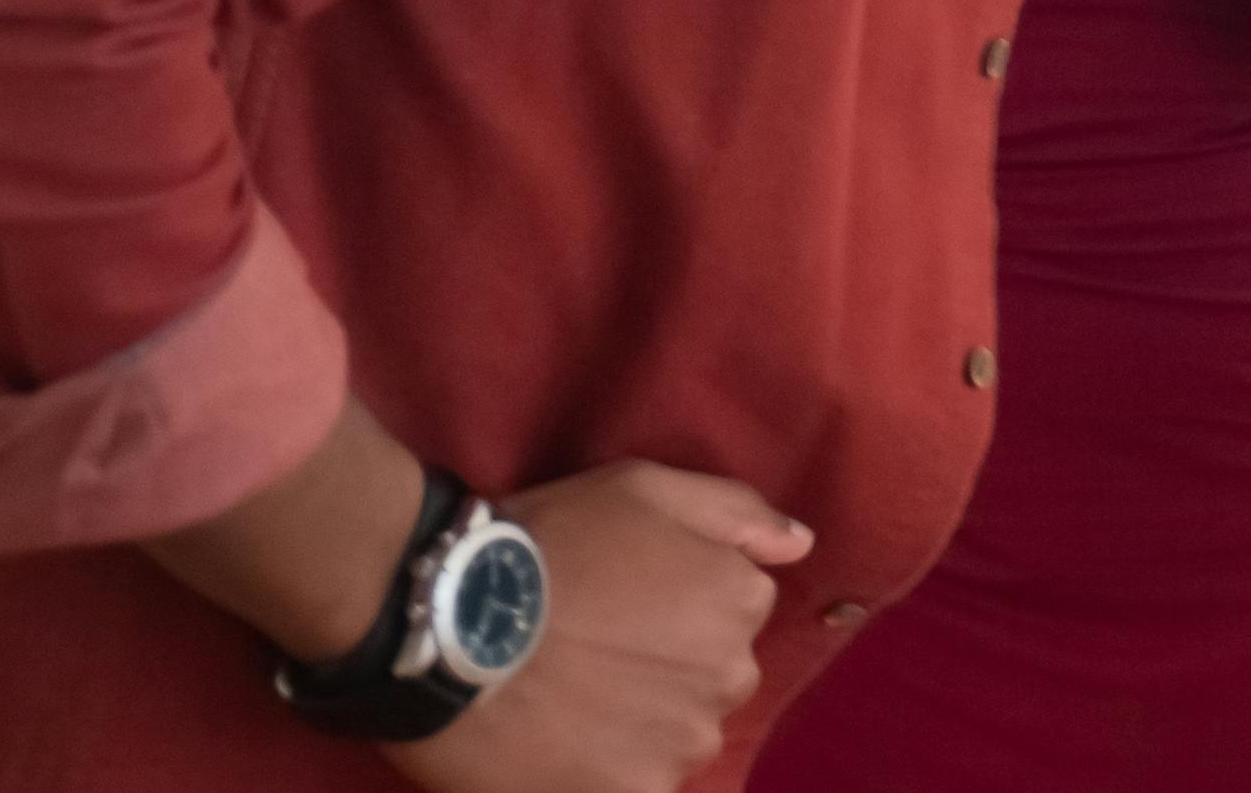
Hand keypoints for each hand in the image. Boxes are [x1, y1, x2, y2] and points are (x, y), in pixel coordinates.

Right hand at [386, 464, 807, 792]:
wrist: (451, 625)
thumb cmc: (548, 544)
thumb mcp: (647, 488)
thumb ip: (736, 513)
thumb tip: (799, 544)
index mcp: (740, 600)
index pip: (732, 615)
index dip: (672, 612)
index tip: (618, 608)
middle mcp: (730, 674)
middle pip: (709, 682)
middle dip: (663, 674)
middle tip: (589, 658)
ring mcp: (683, 740)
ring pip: (675, 739)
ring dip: (637, 730)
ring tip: (570, 707)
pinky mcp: (633, 792)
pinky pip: (638, 785)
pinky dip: (607, 773)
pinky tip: (562, 749)